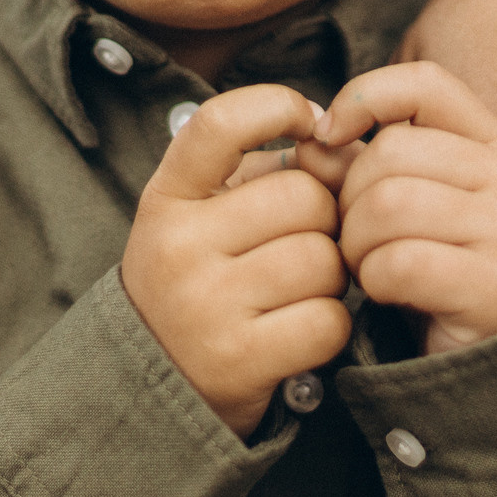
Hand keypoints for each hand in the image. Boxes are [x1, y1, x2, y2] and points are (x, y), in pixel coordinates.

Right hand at [120, 85, 355, 437]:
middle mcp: (175, 246)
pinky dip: (331, 326)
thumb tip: (339, 142)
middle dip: (325, 220)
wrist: (156, 390)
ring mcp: (203, 304)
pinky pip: (328, 320)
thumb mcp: (204, 220)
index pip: (221, 123)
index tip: (308, 124)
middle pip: (304, 198)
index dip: (277, 106)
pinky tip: (302, 330)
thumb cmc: (203, 285)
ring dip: (333, 277)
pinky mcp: (237, 359)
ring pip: (324, 259)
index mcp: (165, 200)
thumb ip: (265, 174)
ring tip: (299, 291)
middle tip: (304, 246)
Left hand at [313, 63, 496, 356]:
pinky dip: (375, 280)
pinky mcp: (494, 286)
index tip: (331, 135)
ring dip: (357, 243)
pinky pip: (398, 261)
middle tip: (356, 238)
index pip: (425, 84)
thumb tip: (311, 140)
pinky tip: (389, 293)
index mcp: (492, 145)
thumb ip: (358, 163)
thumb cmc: (434, 272)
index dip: (365, 97)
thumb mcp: (402, 204)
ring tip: (370, 266)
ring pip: (387, 205)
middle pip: (390, 153)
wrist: (485, 359)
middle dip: (350, 199)